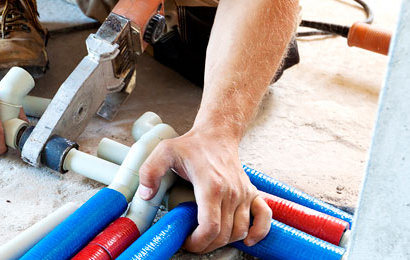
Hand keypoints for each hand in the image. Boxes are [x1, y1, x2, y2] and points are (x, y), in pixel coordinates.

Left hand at [138, 127, 271, 252]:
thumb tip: (145, 195)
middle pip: (224, 234)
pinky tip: (247, 239)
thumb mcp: (164, 152)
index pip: (210, 226)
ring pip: (240, 230)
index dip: (197, 242)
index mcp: (211, 185)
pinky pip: (264, 217)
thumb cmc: (192, 145)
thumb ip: (150, 172)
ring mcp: (244, 193)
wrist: (217, 134)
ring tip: (208, 238)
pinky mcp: (252, 193)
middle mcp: (232, 192)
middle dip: (206, 245)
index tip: (186, 242)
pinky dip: (258, 232)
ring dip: (225, 241)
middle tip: (192, 243)